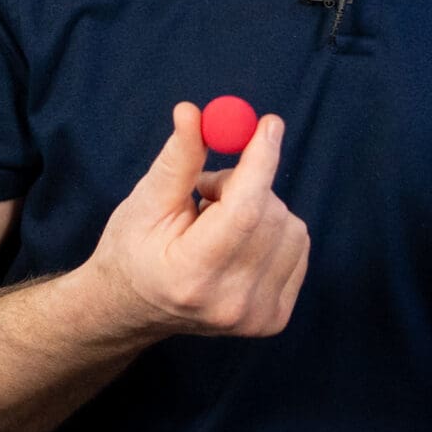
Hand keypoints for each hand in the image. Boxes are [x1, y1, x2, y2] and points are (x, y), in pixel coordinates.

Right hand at [85, 102, 310, 338]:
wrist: (132, 309)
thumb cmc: (133, 250)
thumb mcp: (145, 201)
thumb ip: (178, 159)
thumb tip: (193, 112)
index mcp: (190, 275)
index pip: (244, 212)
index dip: (260, 162)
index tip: (268, 124)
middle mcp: (229, 303)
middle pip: (270, 215)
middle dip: (246, 184)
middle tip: (208, 189)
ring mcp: (256, 316)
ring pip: (292, 228)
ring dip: (261, 209)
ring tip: (218, 222)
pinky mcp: (275, 319)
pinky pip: (299, 248)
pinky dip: (274, 231)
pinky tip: (238, 243)